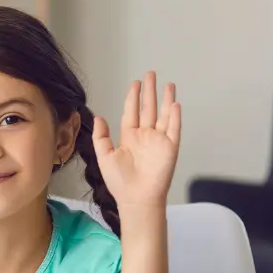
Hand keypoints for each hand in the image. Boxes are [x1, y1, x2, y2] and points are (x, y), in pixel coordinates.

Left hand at [92, 71, 180, 208]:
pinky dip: (175, 116)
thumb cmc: (119, 182)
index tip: (135, 83)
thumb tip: (98, 117)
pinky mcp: (170, 148)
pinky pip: (174, 129)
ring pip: (163, 115)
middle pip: (148, 108)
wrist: (136, 199)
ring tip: (167, 84)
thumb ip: (101, 137)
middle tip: (151, 74)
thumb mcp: (104, 157)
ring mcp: (158, 141)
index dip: (133, 97)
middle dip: (149, 91)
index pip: (131, 112)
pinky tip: (174, 103)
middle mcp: (145, 136)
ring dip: (165, 99)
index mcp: (129, 137)